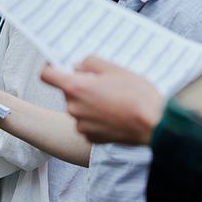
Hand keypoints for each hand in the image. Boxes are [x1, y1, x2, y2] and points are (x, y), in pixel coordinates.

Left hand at [41, 56, 164, 145]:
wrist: (154, 124)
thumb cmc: (136, 95)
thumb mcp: (113, 68)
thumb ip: (89, 63)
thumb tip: (78, 67)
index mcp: (76, 88)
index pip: (47, 76)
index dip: (52, 68)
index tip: (60, 66)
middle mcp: (74, 109)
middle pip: (67, 92)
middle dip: (80, 86)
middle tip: (102, 83)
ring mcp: (82, 125)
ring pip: (78, 108)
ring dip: (89, 102)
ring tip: (113, 99)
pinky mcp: (92, 138)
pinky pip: (87, 123)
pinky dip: (96, 117)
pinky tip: (114, 113)